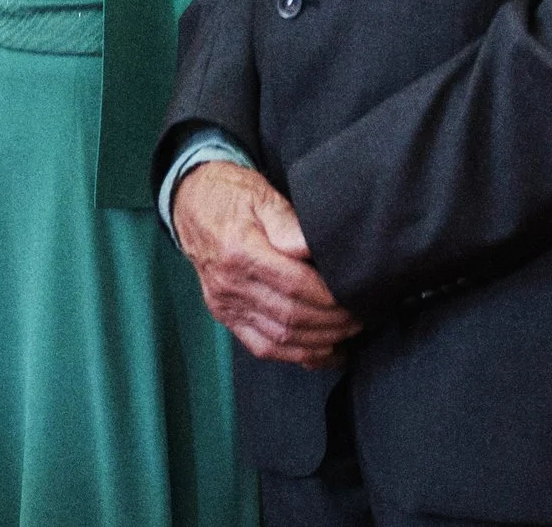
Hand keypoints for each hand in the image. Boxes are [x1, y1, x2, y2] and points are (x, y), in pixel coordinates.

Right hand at [173, 161, 360, 367]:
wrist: (190, 203)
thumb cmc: (232, 195)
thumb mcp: (262, 195)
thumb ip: (288, 222)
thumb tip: (312, 248)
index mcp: (240, 252)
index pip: (295, 285)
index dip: (329, 297)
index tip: (356, 296)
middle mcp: (231, 284)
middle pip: (290, 316)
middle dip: (332, 323)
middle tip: (361, 316)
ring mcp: (226, 304)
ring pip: (279, 338)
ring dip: (319, 342)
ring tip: (348, 334)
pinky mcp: (225, 315)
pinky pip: (262, 346)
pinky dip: (294, 355)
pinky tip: (320, 353)